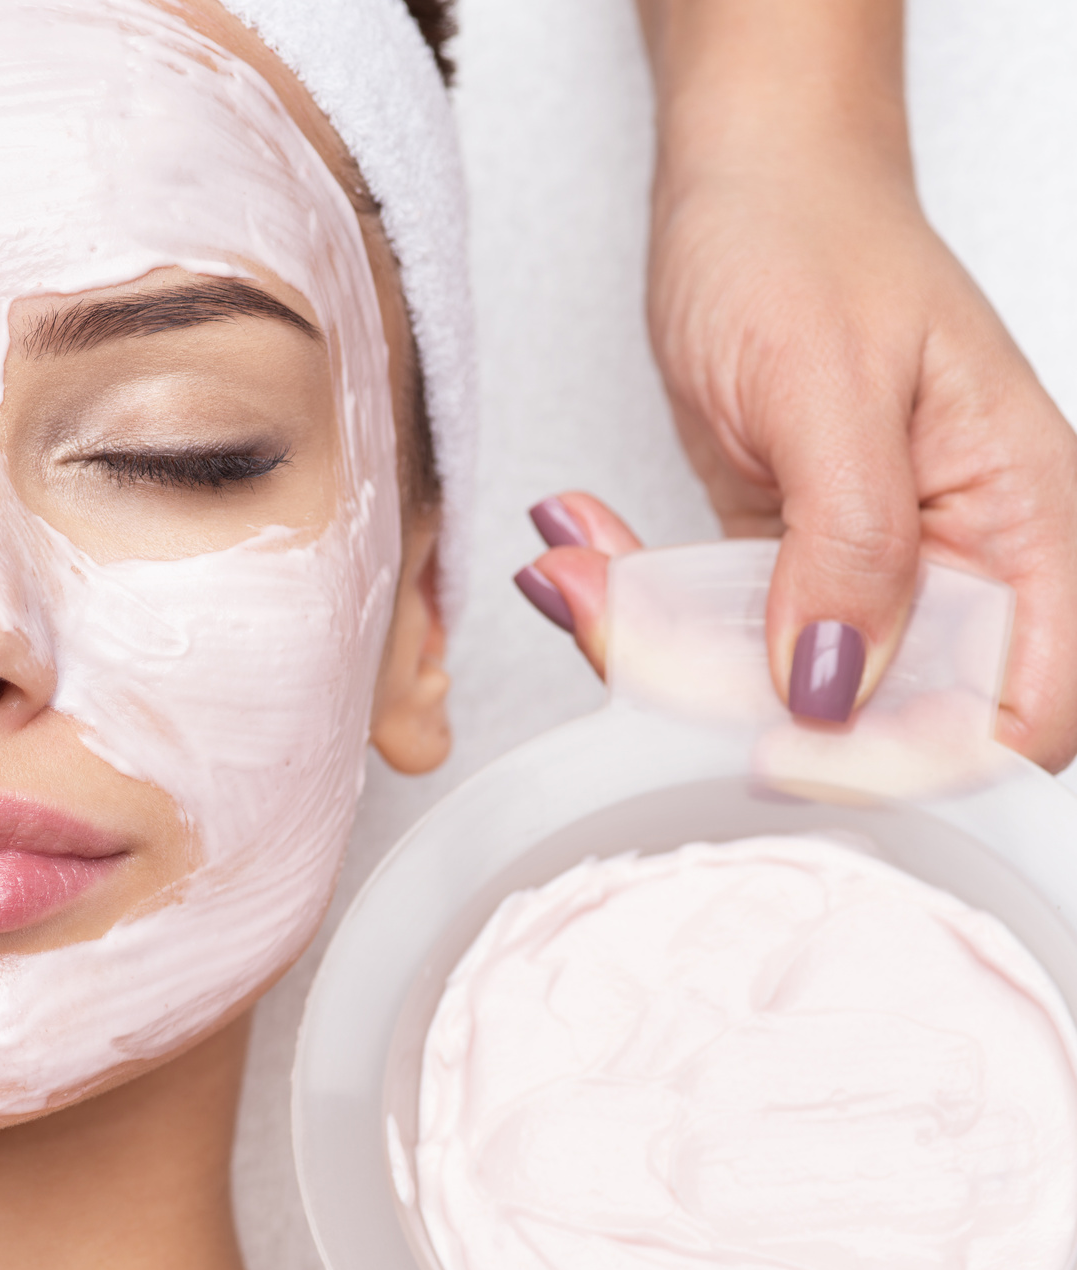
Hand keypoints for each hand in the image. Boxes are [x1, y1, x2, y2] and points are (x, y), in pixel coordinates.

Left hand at [632, 0, 1076, 773]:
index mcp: (1021, 524)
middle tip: (617, 622)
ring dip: (654, 645)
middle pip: (872, 718)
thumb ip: (848, 545)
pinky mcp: (779, 567)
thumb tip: (835, 690)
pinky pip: (709, 632)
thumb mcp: (826, 387)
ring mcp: (861, 572)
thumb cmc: (809, 243)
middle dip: (727, 697)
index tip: (776, 745)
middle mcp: (955, 563)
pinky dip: (636, 604)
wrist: (745, 186)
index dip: (908, 758)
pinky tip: (581, 544)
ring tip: (574, 568)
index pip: (1015, 712)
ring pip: (765, 686)